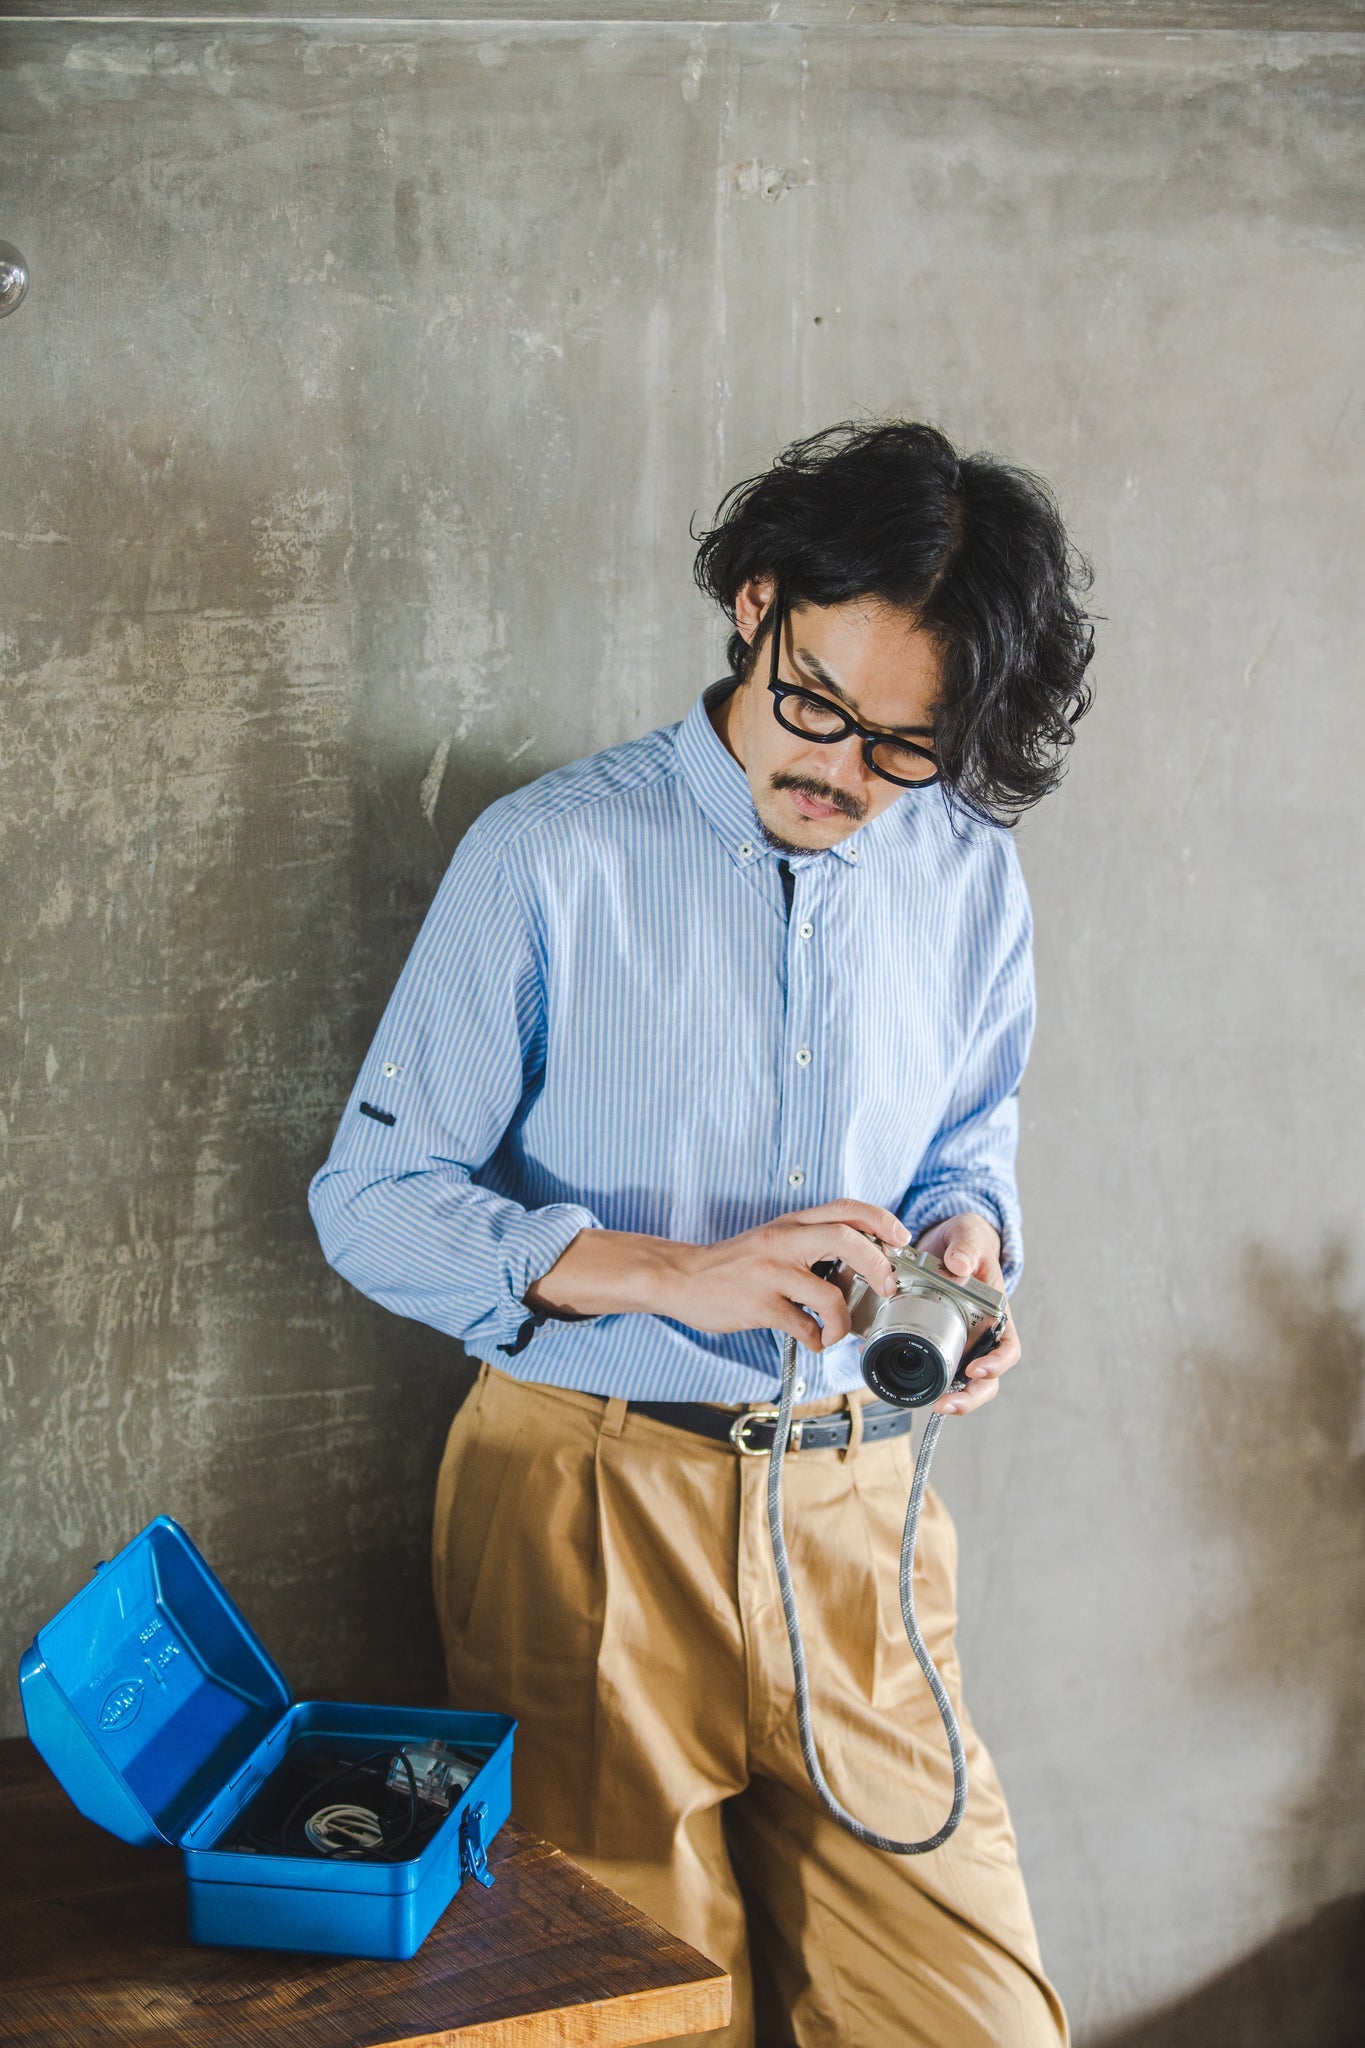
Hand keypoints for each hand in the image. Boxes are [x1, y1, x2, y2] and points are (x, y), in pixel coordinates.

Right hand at [527, 1201, 909, 1350]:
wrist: (680, 1278)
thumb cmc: (731, 1264)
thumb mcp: (772, 1240)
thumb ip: (809, 1244)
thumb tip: (857, 1265)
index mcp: (790, 1223)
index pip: (845, 1208)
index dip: (881, 1220)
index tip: (900, 1239)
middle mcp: (783, 1241)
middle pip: (847, 1239)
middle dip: (879, 1265)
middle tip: (888, 1287)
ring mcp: (770, 1273)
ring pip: (830, 1293)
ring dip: (844, 1320)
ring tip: (836, 1331)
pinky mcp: (759, 1305)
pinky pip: (803, 1326)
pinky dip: (816, 1339)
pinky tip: (811, 1340)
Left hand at [911, 1212, 1019, 1418]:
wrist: (945, 1243)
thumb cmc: (965, 1241)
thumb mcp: (968, 1235)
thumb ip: (966, 1246)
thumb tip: (960, 1265)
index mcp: (996, 1313)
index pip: (1008, 1348)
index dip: (997, 1363)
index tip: (977, 1368)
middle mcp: (981, 1334)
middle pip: (987, 1378)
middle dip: (971, 1397)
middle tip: (948, 1404)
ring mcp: (960, 1341)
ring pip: (962, 1380)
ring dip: (952, 1398)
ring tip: (934, 1405)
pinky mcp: (937, 1340)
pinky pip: (934, 1365)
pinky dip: (926, 1378)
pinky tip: (909, 1384)